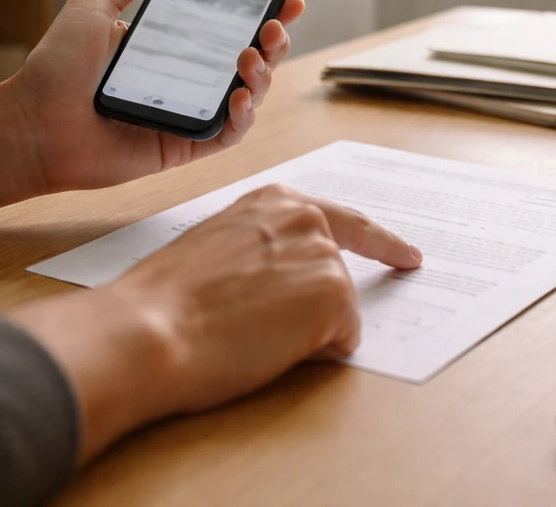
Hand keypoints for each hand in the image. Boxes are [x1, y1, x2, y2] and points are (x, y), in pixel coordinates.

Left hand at [9, 0, 305, 192]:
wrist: (33, 123)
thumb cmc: (56, 69)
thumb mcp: (92, 7)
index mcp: (177, 47)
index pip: (232, 27)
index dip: (266, 12)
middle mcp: (192, 79)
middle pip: (254, 59)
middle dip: (275, 40)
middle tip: (274, 24)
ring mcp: (193, 112)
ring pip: (251, 95)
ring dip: (264, 74)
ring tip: (252, 56)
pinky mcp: (189, 145)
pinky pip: (231, 134)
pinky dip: (244, 117)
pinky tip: (240, 97)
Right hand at [9, 184, 423, 461]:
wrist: (147, 331)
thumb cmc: (166, 302)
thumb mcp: (219, 249)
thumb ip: (264, 251)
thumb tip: (286, 284)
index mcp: (275, 201)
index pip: (343, 221)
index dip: (380, 244)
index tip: (408, 255)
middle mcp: (307, 218)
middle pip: (336, 275)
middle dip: (316, 305)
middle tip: (273, 322)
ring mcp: (325, 255)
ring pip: (335, 311)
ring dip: (303, 331)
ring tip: (246, 333)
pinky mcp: (335, 295)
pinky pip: (341, 340)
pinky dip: (313, 354)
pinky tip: (267, 348)